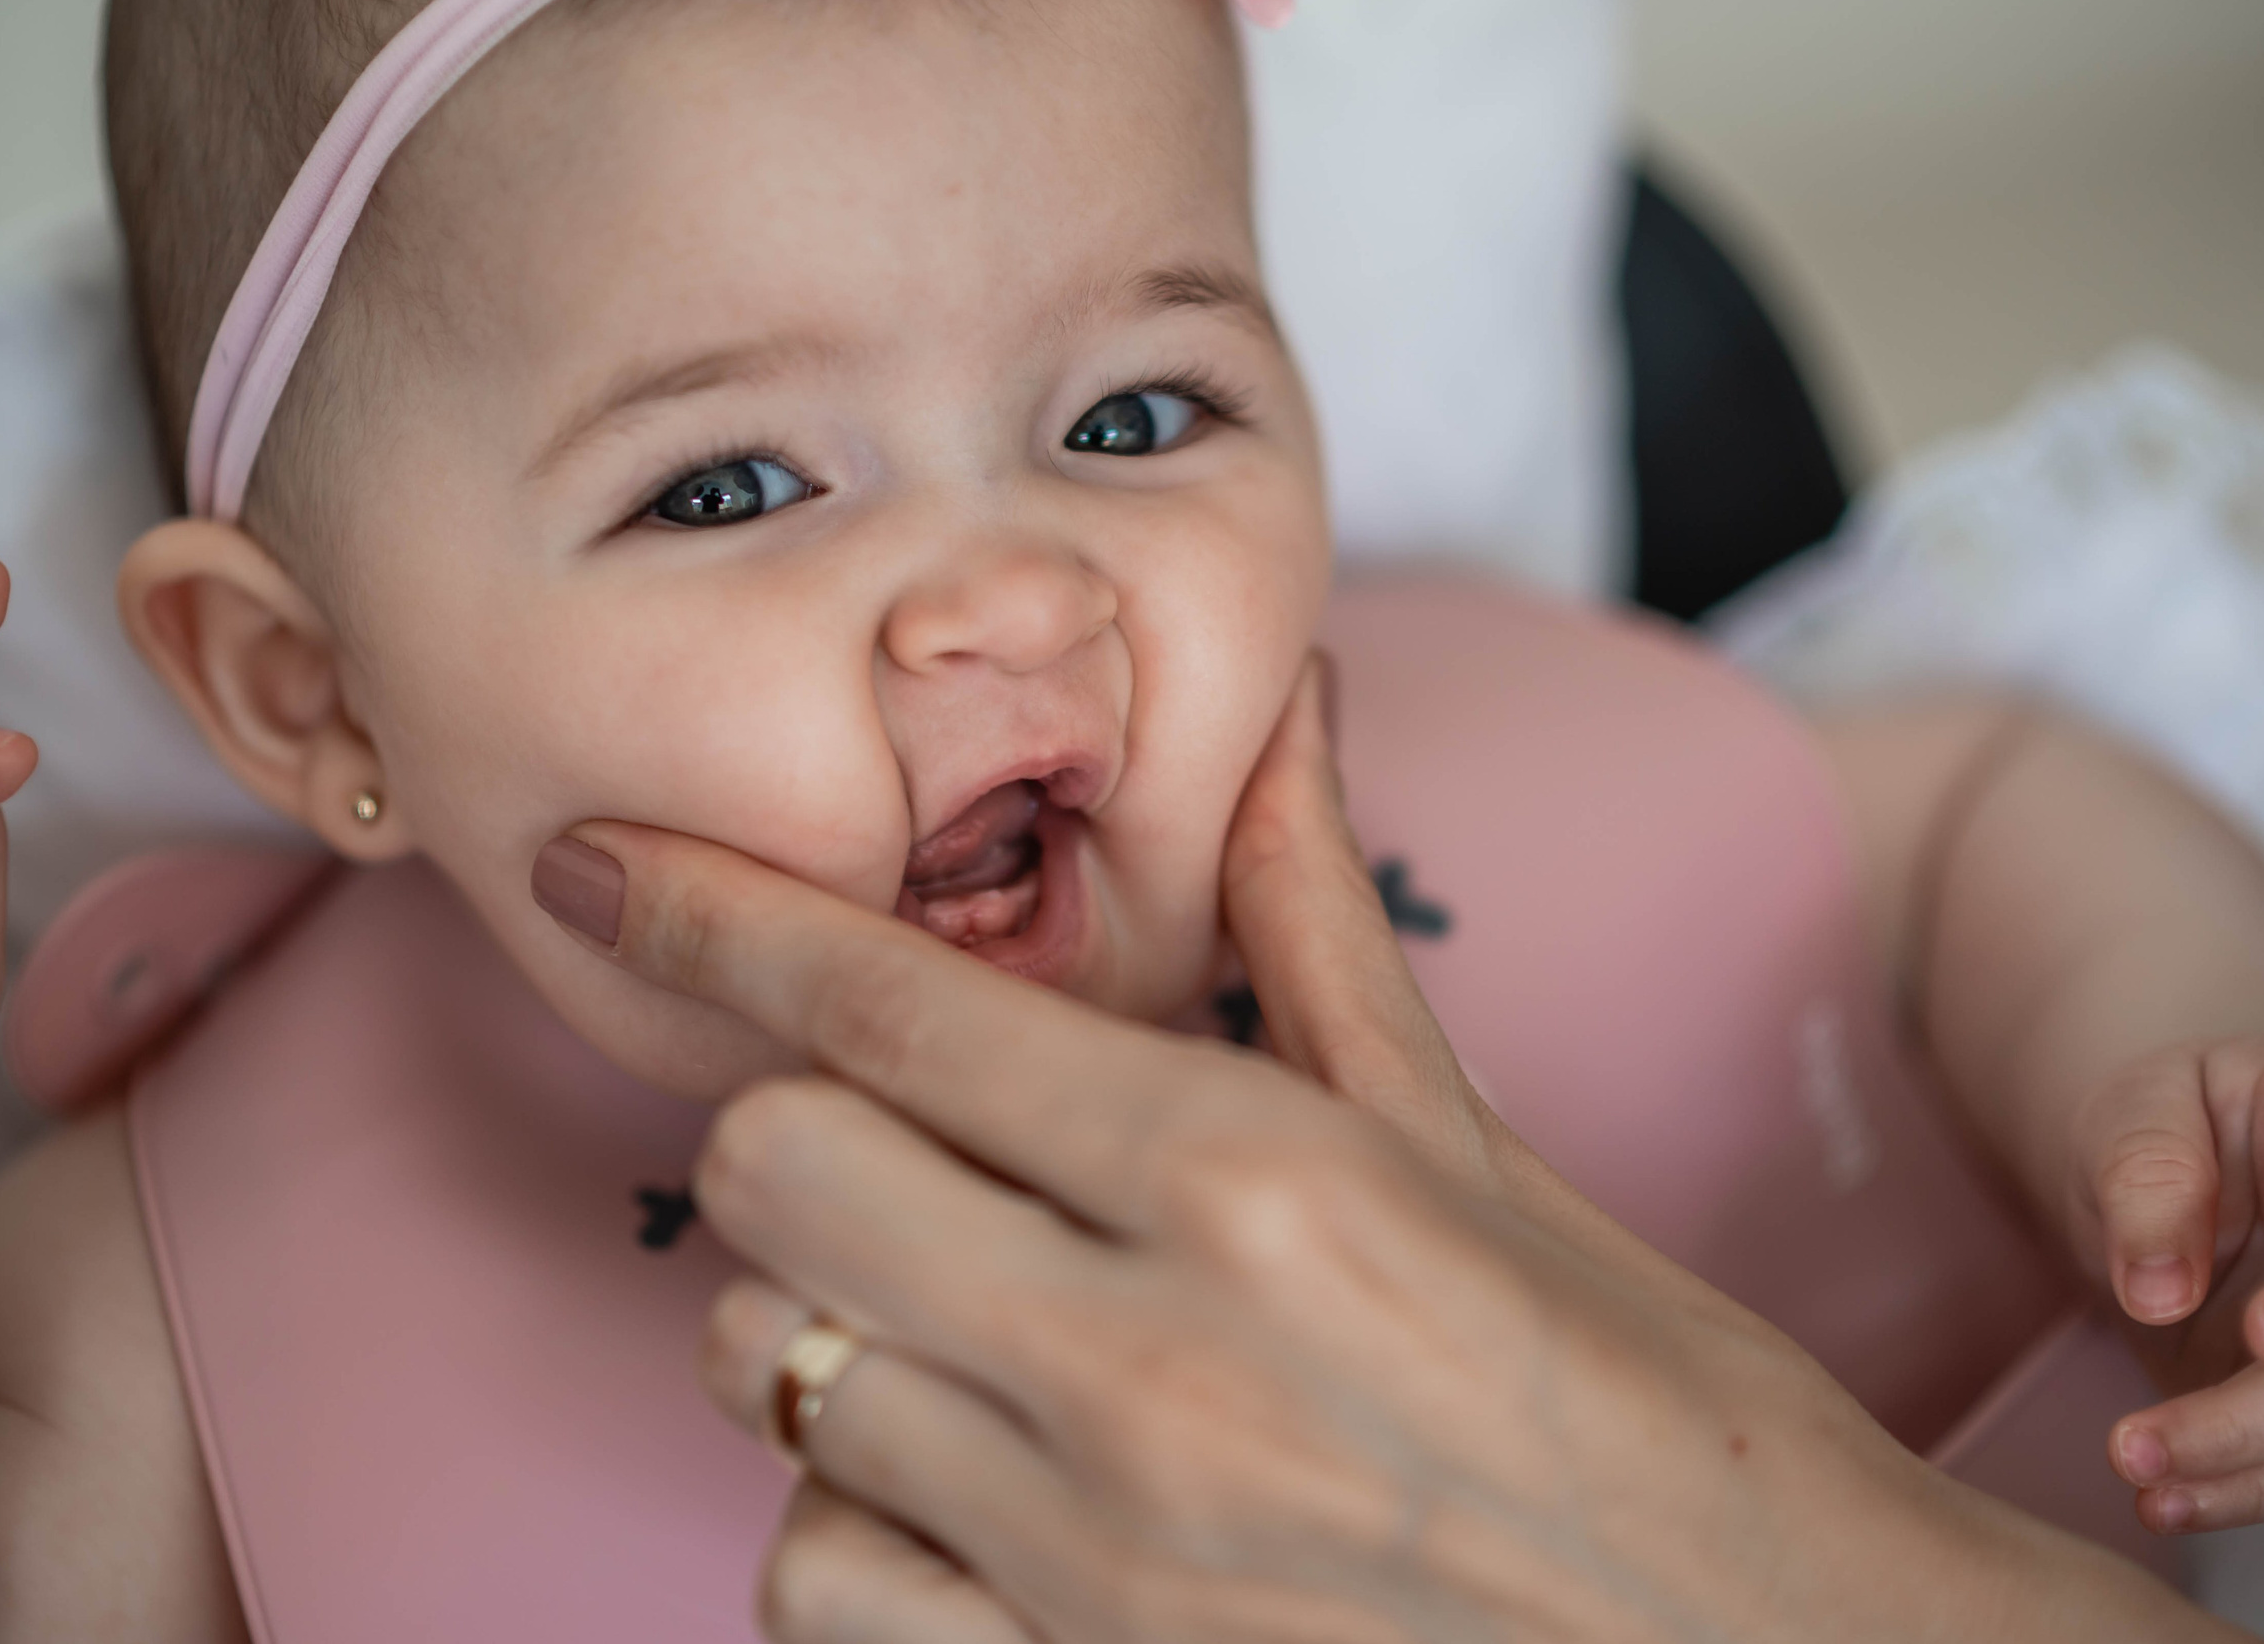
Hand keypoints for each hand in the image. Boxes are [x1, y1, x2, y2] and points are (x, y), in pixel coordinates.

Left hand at [535, 664, 2242, 1643]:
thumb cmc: (1656, 1406)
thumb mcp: (1484, 1150)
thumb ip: (1318, 927)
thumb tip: (1279, 705)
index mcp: (1252, 1181)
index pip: (889, 1007)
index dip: (715, 913)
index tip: (607, 865)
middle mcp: (1141, 1362)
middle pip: (772, 1173)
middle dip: (809, 1130)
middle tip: (919, 1143)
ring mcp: (1089, 1561)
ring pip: (768, 1375)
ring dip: (834, 1327)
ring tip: (976, 1326)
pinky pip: (812, 1580)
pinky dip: (857, 1517)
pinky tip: (979, 1494)